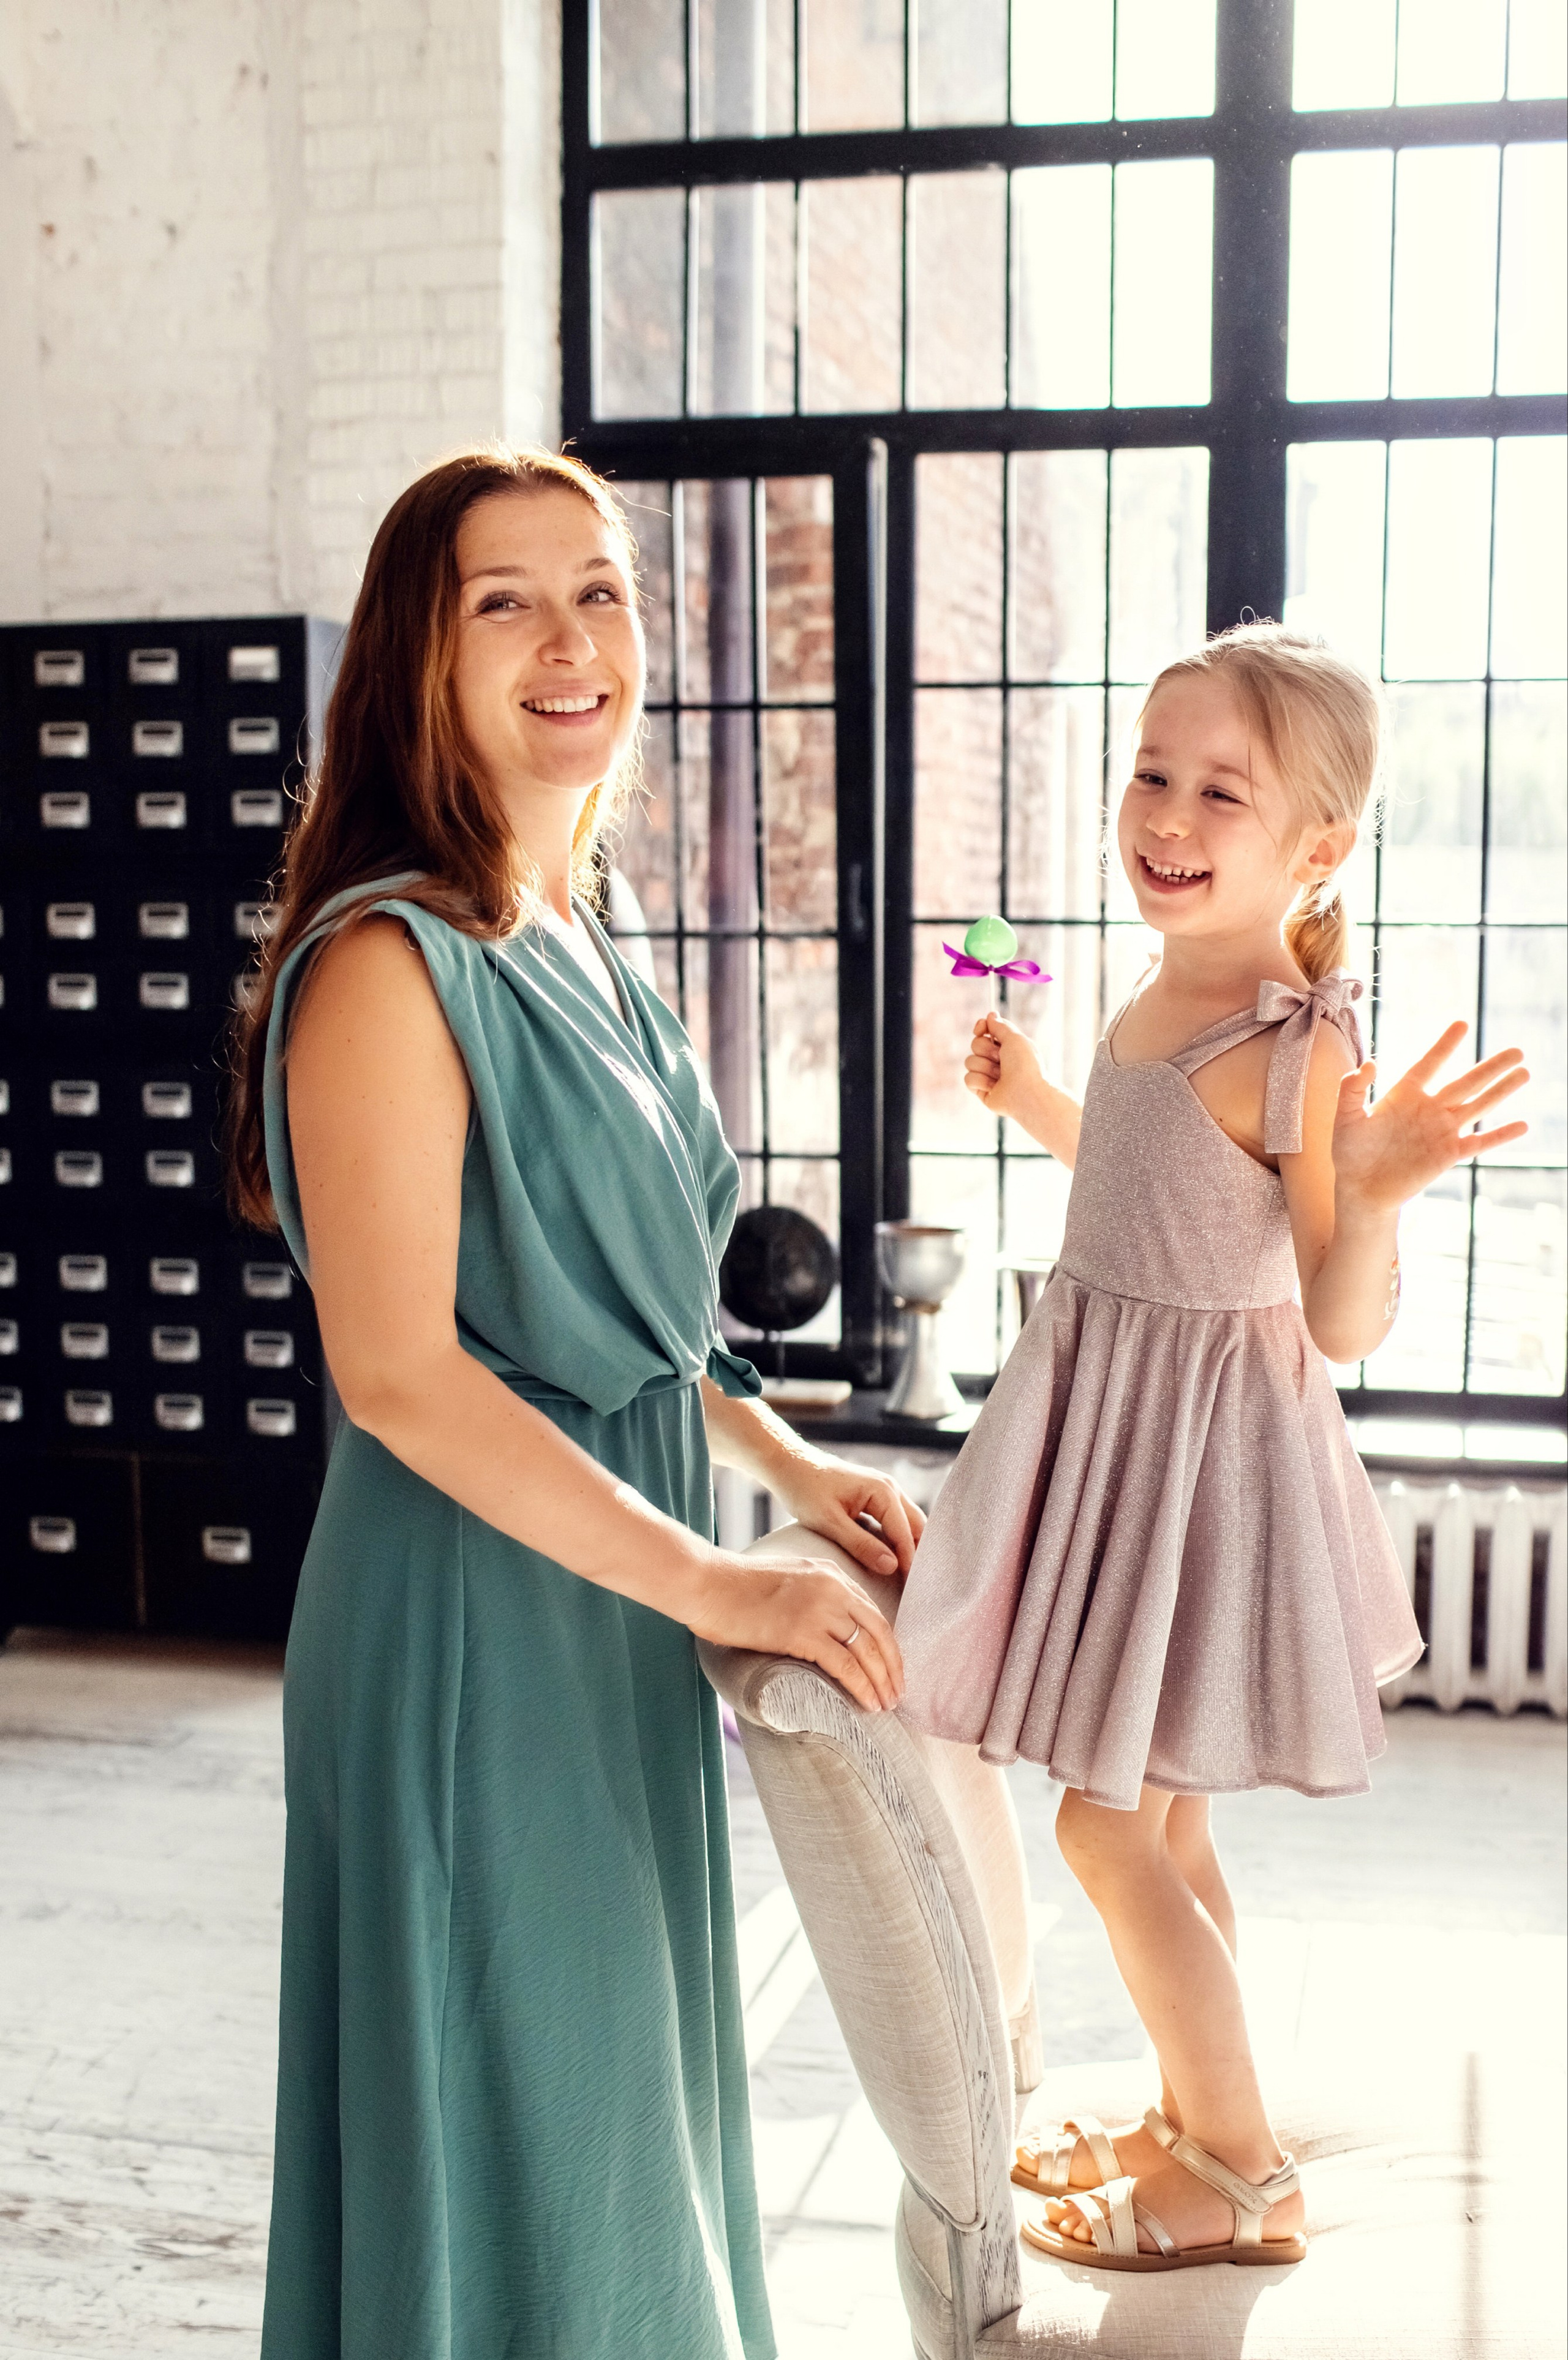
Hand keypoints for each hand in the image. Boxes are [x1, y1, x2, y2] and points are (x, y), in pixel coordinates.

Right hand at [690, 1547, 903, 1712]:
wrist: (706, 1584)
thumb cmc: (734, 1588)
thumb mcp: (786, 1580)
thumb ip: (811, 1596)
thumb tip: (824, 1629)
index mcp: (830, 1574)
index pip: (872, 1612)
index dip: (886, 1645)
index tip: (891, 1668)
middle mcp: (832, 1587)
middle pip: (878, 1631)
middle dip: (892, 1666)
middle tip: (898, 1693)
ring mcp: (819, 1608)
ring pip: (866, 1650)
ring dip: (881, 1682)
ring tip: (887, 1705)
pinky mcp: (803, 1631)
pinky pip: (844, 1665)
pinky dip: (861, 1687)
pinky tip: (868, 1703)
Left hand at [765, 1451, 925, 1580]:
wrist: (789, 1465)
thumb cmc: (805, 1490)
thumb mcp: (830, 1522)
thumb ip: (861, 1545)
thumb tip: (892, 1567)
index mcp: (883, 1491)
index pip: (906, 1534)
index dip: (910, 1564)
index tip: (911, 1591)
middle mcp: (890, 1488)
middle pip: (916, 1527)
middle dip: (918, 1556)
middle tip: (914, 1588)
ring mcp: (884, 1490)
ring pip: (908, 1524)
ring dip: (909, 1548)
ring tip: (906, 1578)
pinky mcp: (875, 1497)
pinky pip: (895, 1521)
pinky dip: (897, 1540)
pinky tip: (891, 1559)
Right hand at [965, 1013, 1042, 1124]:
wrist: (1027, 1093)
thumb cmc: (1025, 1065)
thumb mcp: (1015, 1038)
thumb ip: (1000, 1026)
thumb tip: (991, 1015)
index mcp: (1007, 1046)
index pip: (985, 1031)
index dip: (981, 1028)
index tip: (981, 1028)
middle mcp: (997, 1059)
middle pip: (975, 1044)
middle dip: (986, 1050)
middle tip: (1000, 1058)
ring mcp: (988, 1074)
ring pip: (969, 1061)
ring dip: (985, 1067)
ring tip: (1000, 1076)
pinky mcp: (981, 1089)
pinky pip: (968, 1078)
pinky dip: (981, 1081)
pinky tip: (994, 1087)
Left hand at [1332, 1023, 1528, 1215]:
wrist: (1360, 1189)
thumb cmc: (1349, 1152)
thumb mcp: (1345, 1117)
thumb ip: (1352, 1090)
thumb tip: (1368, 1065)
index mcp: (1405, 1094)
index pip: (1430, 1064)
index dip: (1445, 1046)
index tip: (1462, 1024)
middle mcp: (1429, 1108)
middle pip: (1467, 1082)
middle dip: (1492, 1066)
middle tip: (1518, 1050)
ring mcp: (1442, 1131)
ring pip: (1478, 1106)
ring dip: (1501, 1090)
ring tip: (1525, 1073)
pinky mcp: (1448, 1154)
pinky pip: (1479, 1142)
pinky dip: (1500, 1135)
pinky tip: (1523, 1125)